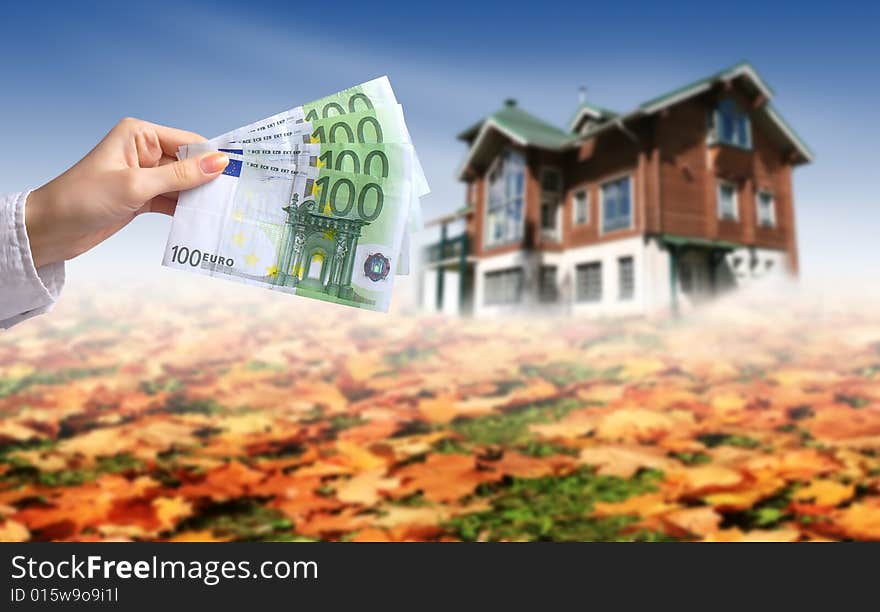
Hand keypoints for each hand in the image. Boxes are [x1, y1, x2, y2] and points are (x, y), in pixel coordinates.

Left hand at [24, 117, 228, 267]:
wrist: (50, 230)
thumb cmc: (83, 199)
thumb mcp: (136, 186)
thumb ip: (180, 176)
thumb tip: (219, 163)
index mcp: (140, 135)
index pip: (189, 142)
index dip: (214, 157)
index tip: (241, 174)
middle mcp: (145, 151)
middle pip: (190, 163)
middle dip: (210, 180)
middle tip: (238, 197)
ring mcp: (145, 175)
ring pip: (185, 184)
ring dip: (200, 198)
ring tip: (225, 211)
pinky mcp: (144, 197)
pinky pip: (174, 200)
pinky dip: (187, 210)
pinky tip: (204, 220)